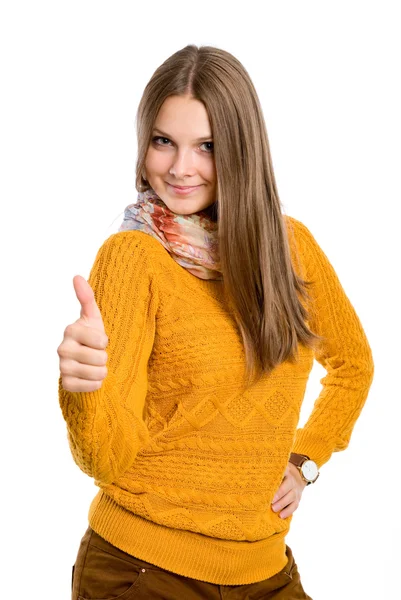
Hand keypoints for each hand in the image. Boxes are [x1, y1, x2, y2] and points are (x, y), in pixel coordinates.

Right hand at [57, 275, 108, 391]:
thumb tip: (77, 276)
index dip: (105, 342)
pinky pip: (91, 387)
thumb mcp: (93, 317)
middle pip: (101, 358)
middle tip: (97, 355)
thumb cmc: (92, 337)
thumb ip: (87, 298)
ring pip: (98, 373)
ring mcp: (62, 367)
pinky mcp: (65, 384)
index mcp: (71, 330)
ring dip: (102, 371)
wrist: (85, 362)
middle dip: (105, 358)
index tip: (99, 340)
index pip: (101, 340)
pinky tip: (90, 377)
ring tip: (95, 366)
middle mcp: (62, 348)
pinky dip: (96, 384)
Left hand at [271, 462, 307, 518]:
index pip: (283, 473)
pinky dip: (288, 512)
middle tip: (270, 501)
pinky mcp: (297, 499)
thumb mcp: (278, 468)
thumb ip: (270, 470)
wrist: (297, 478)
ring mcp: (296, 491)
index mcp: (286, 471)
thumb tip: (255, 473)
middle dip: (279, 494)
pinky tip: (281, 516)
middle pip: (287, 487)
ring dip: (282, 504)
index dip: (278, 478)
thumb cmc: (281, 474)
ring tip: (274, 509)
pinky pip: (294, 506)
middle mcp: (292, 481)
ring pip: (291, 497)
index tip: (270, 485)